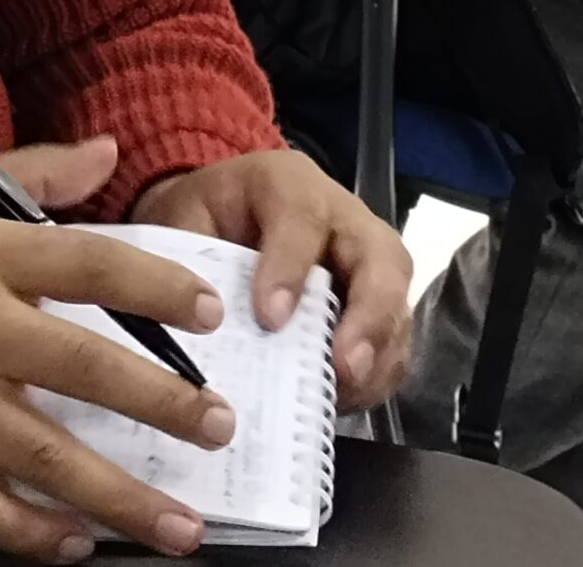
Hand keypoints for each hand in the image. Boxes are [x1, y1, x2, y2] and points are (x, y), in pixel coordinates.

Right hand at [0, 136, 232, 559]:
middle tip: (219, 427)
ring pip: (48, 458)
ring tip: (182, 526)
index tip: (212, 310)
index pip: (91, 265)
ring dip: (121, 497)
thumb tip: (107, 149)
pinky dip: (30, 534)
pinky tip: (76, 545)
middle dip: (164, 404)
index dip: (158, 285)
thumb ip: (31, 172)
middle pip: (87, 369)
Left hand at [129, 150, 411, 411]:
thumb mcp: (185, 216)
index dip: (290, 268)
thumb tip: (202, 320)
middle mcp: (343, 218)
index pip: (302, 218)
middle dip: (369, 318)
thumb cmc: (206, 214)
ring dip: (378, 356)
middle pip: (382, 259)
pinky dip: (376, 376)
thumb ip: (192, 257)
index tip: (269, 318)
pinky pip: (393, 342)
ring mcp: (367, 262)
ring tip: (342, 394)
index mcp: (289, 183)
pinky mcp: (374, 303)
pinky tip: (341, 398)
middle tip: (343, 367)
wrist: (223, 213)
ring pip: (397, 304)